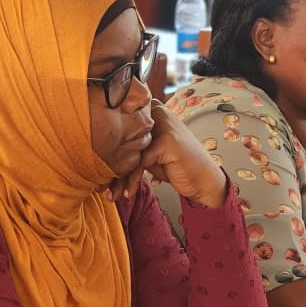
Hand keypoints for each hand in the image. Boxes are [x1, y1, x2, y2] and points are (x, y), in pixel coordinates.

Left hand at [110, 100, 226, 206]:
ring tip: (112, 195)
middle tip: (101, 186)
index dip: (107, 148)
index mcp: (155, 111)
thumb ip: (134, 145)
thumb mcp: (152, 152)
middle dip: (109, 165)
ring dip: (118, 177)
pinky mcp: (167, 142)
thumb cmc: (178, 167)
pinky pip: (140, 162)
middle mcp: (159, 113)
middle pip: (123, 138)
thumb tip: (102, 153)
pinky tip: (129, 193)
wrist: (205, 180)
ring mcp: (164, 126)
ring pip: (129, 151)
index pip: (123, 124)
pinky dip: (132, 180)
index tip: (99, 172)